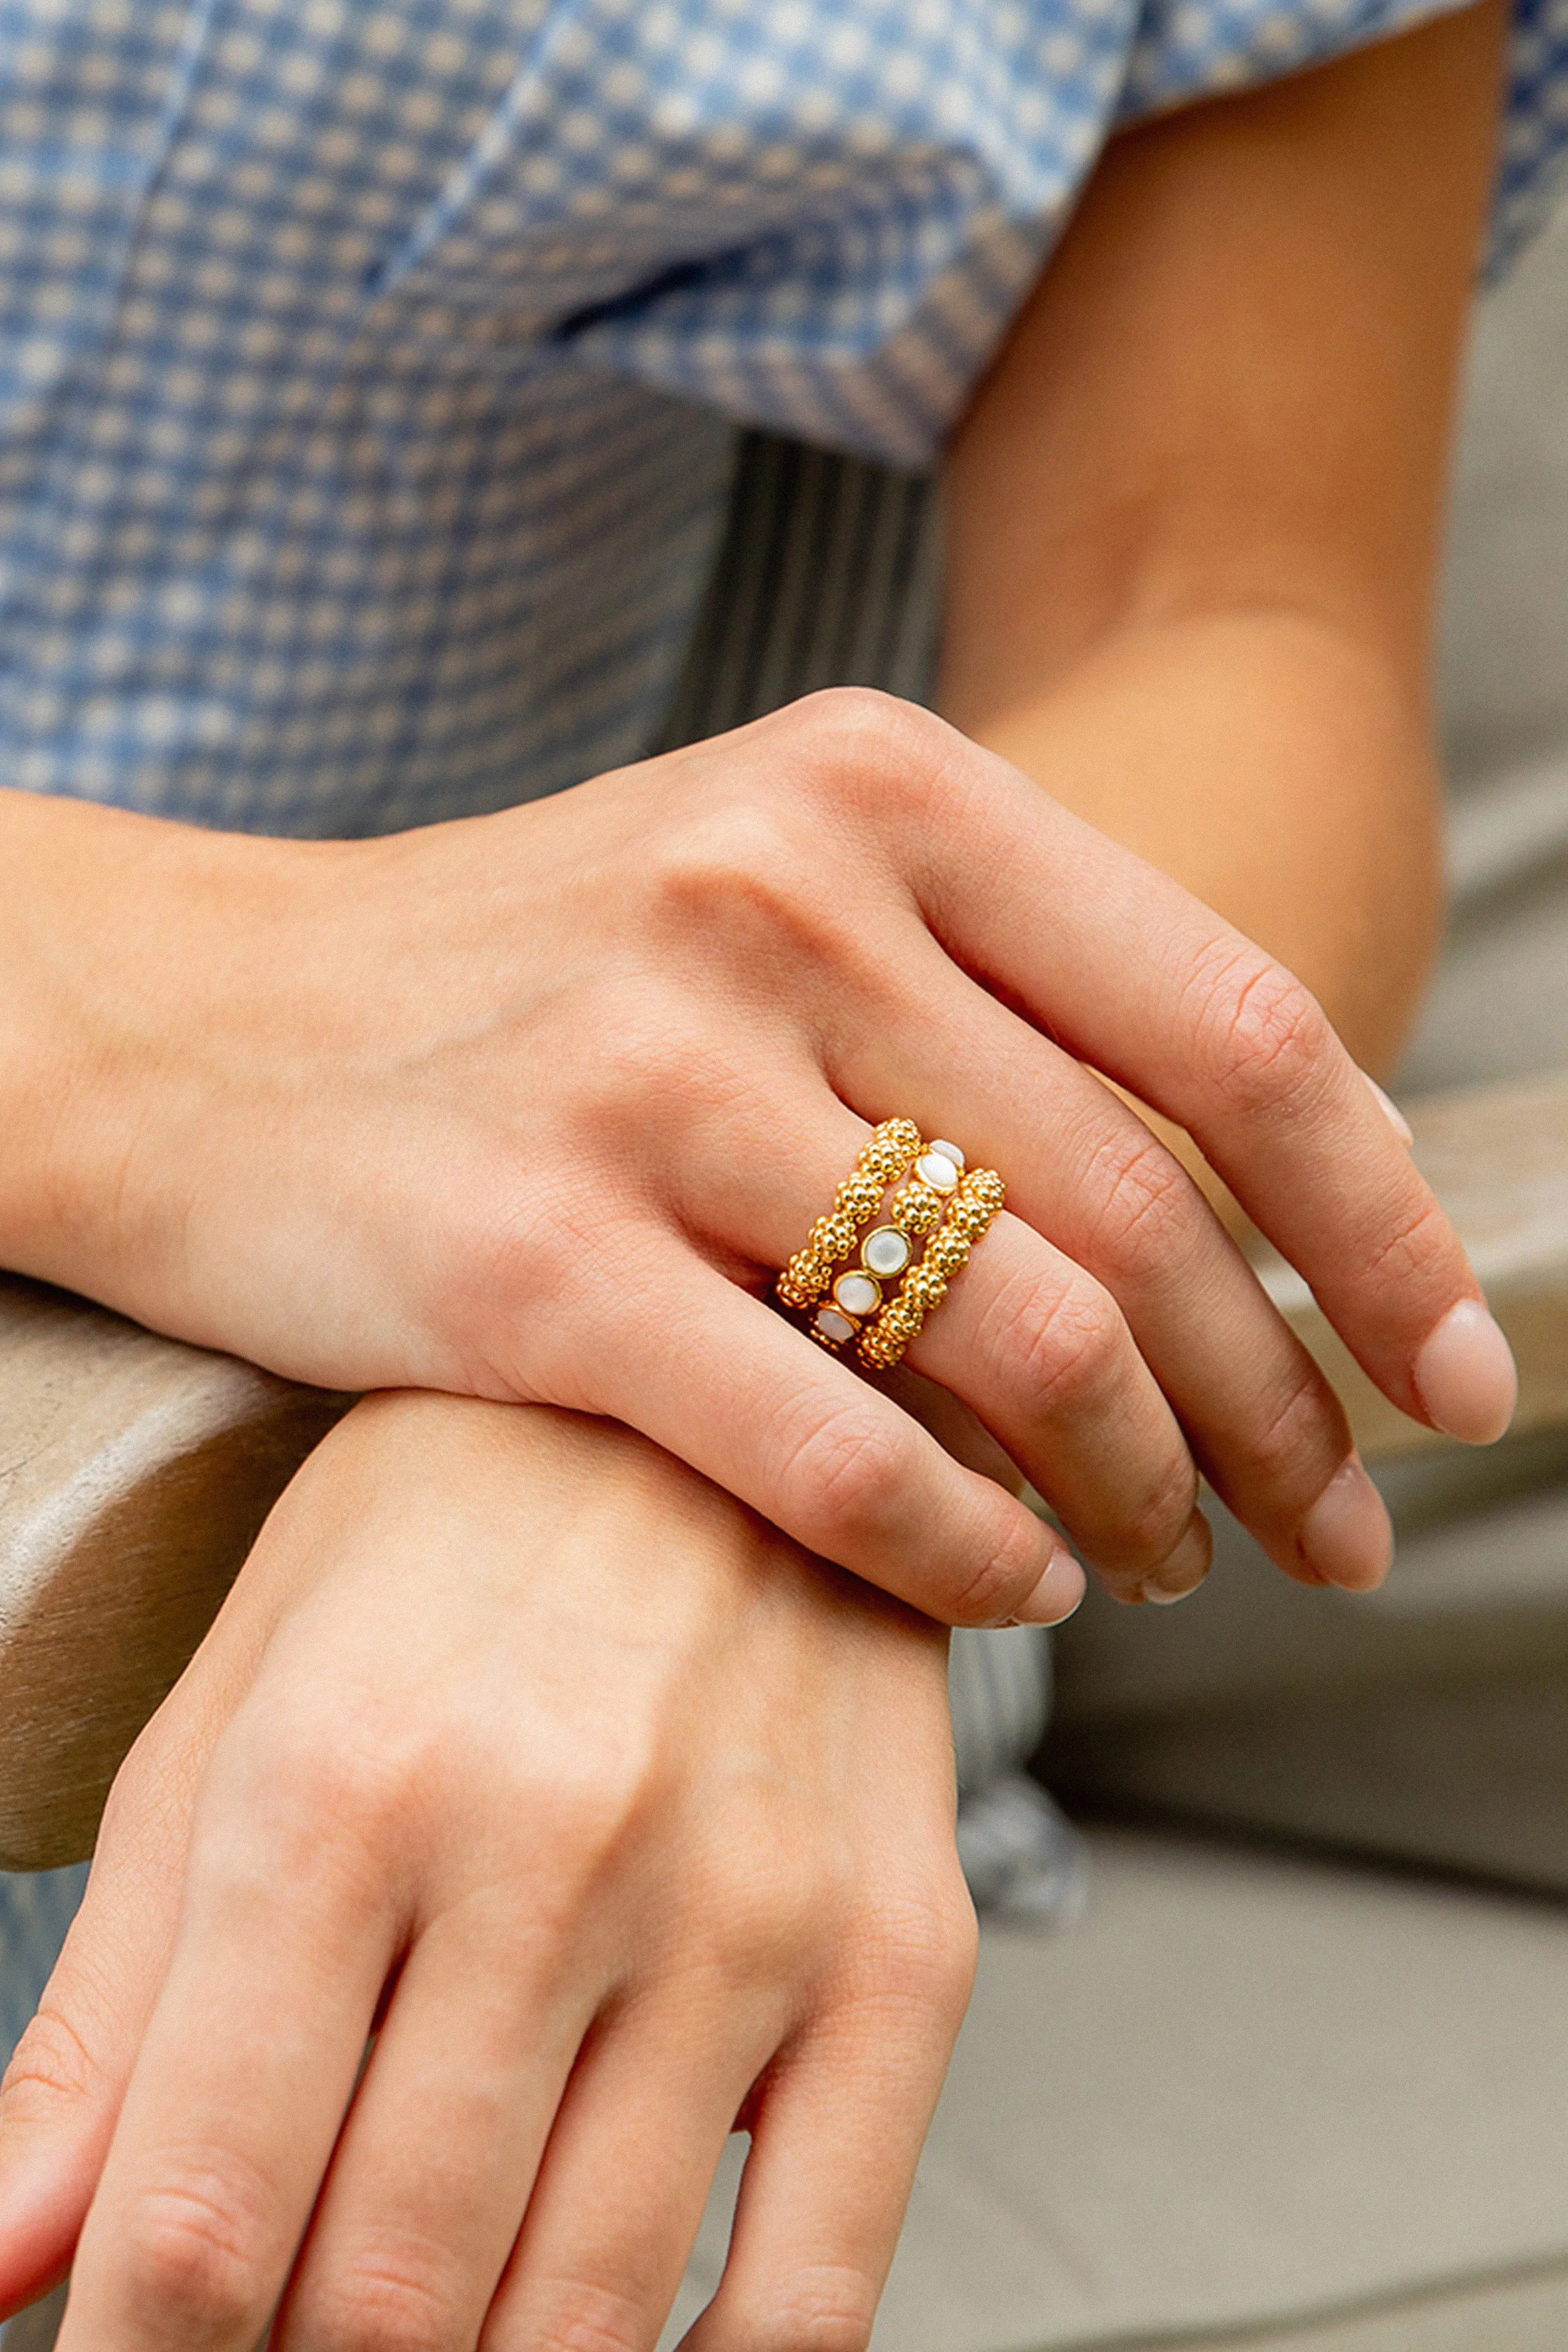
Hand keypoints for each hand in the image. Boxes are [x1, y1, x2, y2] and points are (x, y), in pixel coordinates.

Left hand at [0, 1396, 971, 2349]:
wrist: (739, 1388)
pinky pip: (813, 2292)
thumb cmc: (447, 1542)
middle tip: (288, 2328)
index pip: (203, 2219)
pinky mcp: (899, 1948)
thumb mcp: (237, 1715)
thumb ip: (116, 2009)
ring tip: (423, 2319)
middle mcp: (551, 1846)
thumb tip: (0, 2263)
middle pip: (385, 2294)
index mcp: (340, 1785)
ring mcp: (747, 1905)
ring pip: (578, 2316)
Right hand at [2, 692, 1513, 1620]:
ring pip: (1017, 1335)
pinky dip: (960, 1545)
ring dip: (1140, 1492)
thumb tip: (1244, 1205)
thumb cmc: (522, 983)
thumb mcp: (767, 898)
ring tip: (1164, 1568)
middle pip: (1150, 1206)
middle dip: (1284, 1409)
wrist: (190, 1027)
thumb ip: (990, 1007)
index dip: (1383, 1229)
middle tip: (1338, 1530)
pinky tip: (1009, 1587)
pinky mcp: (535, 1261)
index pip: (1234, 1030)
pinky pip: (831, 1448)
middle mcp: (780, 898)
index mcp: (879, 789)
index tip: (1457, 1379)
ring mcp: (652, 1075)